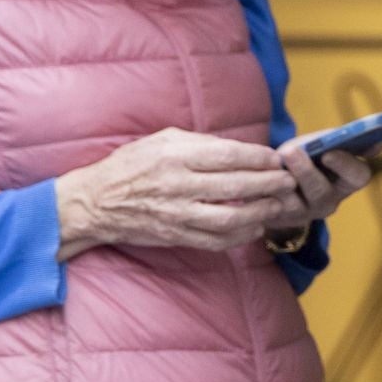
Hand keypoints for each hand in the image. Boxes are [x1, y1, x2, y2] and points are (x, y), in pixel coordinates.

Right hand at [55, 127, 297, 258]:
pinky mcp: (174, 236)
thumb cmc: (132, 164)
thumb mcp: (163, 140)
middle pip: (235, 186)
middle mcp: (176, 186)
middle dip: (269, 184)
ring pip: (229, 218)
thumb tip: (241, 149)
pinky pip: (215, 241)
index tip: (277, 158)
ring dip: (260, 212)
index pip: (228, 156)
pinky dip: (240, 236)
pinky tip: (255, 227)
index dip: (258, 158)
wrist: (93, 203)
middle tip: (288, 181)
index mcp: (174, 156)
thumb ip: (201, 143)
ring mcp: (176, 214)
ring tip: (277, 205)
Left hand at [261, 138, 372, 239]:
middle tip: (291, 151)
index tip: (328, 152)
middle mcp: (328, 202)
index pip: (358, 176)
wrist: (276, 184)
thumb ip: (332, 139)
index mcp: (346, 182)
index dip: (345, 164)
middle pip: (322, 191)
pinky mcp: (278, 220)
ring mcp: (303, 214)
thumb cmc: (303, 158)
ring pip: (294, 203)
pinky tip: (258, 176)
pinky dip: (264, 189)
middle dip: (306, 171)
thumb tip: (362, 137)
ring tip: (270, 164)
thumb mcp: (318, 146)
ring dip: (281, 181)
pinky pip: (270, 207)